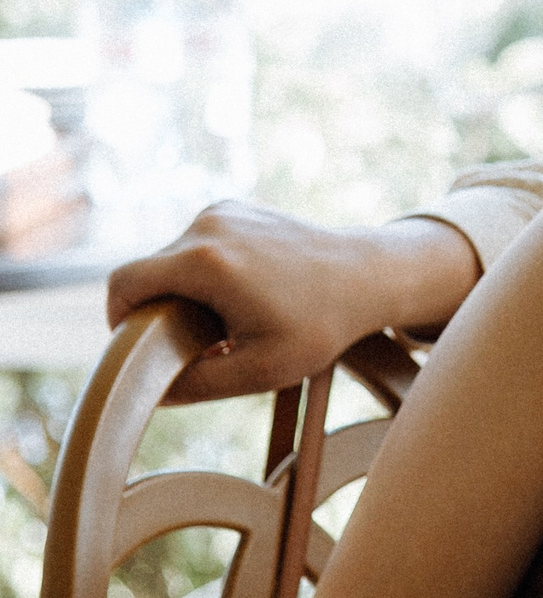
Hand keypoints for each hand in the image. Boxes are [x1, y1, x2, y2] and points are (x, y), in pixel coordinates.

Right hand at [105, 202, 479, 403]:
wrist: (368, 276)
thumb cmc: (321, 326)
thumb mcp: (261, 371)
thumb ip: (199, 384)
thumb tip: (154, 391)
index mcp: (205, 263)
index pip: (123, 284)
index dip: (119, 318)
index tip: (141, 345)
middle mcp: (207, 225)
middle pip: (148, 272)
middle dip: (159, 309)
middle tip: (194, 342)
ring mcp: (222, 210)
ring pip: (171, 258)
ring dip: (184, 290)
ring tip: (226, 319)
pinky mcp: (234, 207)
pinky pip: (196, 243)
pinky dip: (204, 270)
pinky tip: (241, 294)